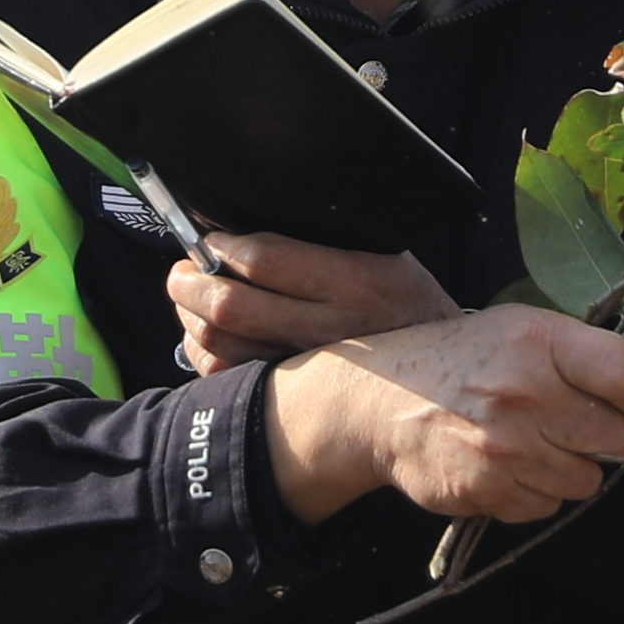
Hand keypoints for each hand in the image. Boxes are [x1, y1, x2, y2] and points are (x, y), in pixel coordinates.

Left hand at [169, 229, 462, 370]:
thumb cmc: (405, 305)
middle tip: (182, 272)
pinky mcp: (296, 398)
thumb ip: (330, 240)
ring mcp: (309, 371)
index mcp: (356, 281)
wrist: (441, 377)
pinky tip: (208, 339)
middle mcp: (331, 329)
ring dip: (192, 319)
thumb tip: (256, 224)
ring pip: (221, 345)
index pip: (265, 258)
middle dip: (190, 283)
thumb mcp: (387, 257)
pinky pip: (228, 378)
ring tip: (192, 300)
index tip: (210, 240)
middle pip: (231, 305)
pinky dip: (205, 356)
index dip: (222, 246)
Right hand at [264, 307, 623, 524]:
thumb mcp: (516, 328)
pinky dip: (536, 492)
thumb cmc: (460, 360)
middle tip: (572, 423)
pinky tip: (508, 465)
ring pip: (586, 481)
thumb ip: (578, 351)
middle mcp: (523, 392)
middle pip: (616, 438)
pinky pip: (546, 507)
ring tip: (533, 443)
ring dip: (569, 468)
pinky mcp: (486, 488)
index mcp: (536, 341)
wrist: (377, 404)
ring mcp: (504, 446)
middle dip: (603, 435)